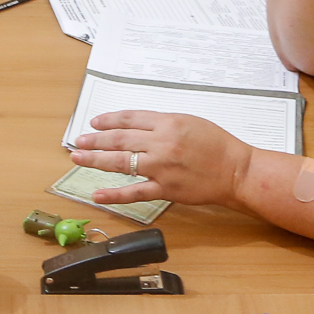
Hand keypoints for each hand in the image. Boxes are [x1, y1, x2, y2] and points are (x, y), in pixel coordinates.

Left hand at [68, 111, 254, 208]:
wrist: (236, 170)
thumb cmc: (217, 145)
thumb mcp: (190, 122)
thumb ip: (162, 123)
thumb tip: (136, 126)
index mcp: (168, 123)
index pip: (130, 119)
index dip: (109, 120)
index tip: (95, 123)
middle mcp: (162, 143)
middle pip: (120, 139)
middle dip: (95, 140)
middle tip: (79, 141)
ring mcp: (162, 167)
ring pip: (121, 163)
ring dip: (96, 160)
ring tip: (78, 158)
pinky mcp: (166, 189)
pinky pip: (135, 192)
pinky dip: (114, 195)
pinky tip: (98, 194)